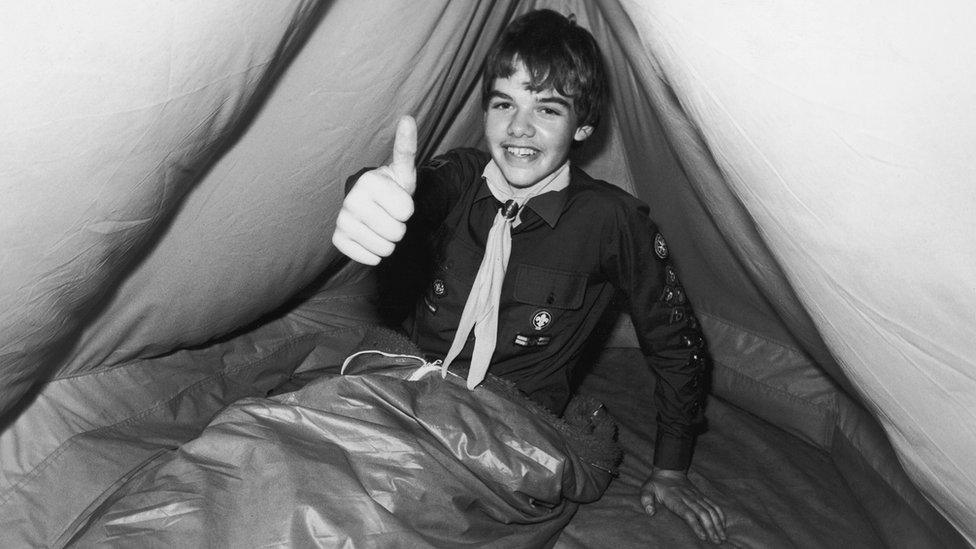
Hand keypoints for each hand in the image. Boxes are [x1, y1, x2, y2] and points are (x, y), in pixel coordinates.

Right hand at [332, 115, 416, 264]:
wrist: (370, 206)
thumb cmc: (391, 188)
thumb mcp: (403, 171)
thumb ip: (406, 148)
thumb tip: (408, 118)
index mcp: (369, 182)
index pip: (407, 212)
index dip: (408, 209)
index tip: (398, 200)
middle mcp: (351, 200)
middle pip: (397, 233)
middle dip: (400, 227)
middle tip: (390, 214)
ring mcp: (342, 220)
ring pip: (384, 249)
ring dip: (389, 241)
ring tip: (382, 225)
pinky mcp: (337, 239)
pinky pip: (366, 257)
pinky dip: (374, 253)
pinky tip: (370, 238)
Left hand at [641, 468, 726, 543]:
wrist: (669, 469)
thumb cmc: (657, 483)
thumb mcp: (647, 489)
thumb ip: (646, 499)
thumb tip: (650, 512)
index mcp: (675, 499)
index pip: (687, 513)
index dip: (696, 525)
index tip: (703, 537)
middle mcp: (689, 498)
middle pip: (703, 514)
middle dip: (711, 528)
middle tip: (717, 541)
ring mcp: (697, 496)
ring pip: (711, 510)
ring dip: (718, 523)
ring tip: (723, 537)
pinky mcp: (701, 495)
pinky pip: (713, 504)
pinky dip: (720, 514)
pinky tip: (724, 525)